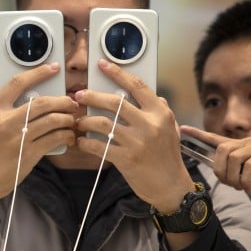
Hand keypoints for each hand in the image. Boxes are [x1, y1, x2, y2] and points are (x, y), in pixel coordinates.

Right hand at [0, 62, 76, 224]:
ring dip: (67, 119)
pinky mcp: (28, 153)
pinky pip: (55, 138)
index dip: (39, 72)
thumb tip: (36, 100)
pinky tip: (68, 136)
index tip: (53, 68)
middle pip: (42, 102)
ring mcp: (17, 138)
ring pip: (52, 120)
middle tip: (71, 103)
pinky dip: (66, 135)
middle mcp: (5, 121)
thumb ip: (8, 109)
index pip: (18, 83)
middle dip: (62, 101)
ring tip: (71, 121)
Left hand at [74, 59, 194, 213]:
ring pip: (102, 123)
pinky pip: (99, 145)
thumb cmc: (169, 157)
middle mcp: (149, 125)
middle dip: (92, 96)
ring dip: (85, 121)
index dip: (117, 73)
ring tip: (79, 121)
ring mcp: (137, 142)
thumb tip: (154, 94)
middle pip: (114, 102)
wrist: (170, 186)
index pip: (136, 86)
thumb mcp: (171, 129)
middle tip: (79, 96)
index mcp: (160, 113)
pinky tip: (82, 141)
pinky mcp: (126, 159)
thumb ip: (161, 110)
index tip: (102, 65)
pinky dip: (86, 142)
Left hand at [179, 126, 250, 194]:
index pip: (214, 137)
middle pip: (222, 152)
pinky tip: (249, 188)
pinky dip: (246, 179)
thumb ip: (234, 168)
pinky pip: (249, 166)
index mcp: (237, 145)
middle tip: (229, 184)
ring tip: (240, 187)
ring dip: (234, 178)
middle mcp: (244, 143)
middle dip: (221, 172)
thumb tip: (221, 177)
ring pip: (234, 159)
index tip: (183, 129)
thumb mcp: (246, 167)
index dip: (198, 133)